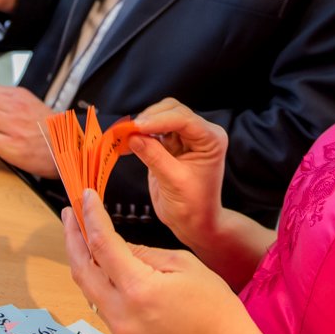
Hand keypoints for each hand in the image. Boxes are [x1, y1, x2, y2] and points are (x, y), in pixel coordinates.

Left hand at [63, 192, 271, 333]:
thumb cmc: (216, 310)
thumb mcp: (184, 265)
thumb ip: (146, 253)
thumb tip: (121, 245)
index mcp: (139, 290)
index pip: (103, 245)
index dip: (91, 217)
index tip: (85, 197)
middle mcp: (121, 313)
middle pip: (82, 269)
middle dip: (73, 237)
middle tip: (71, 212)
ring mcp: (120, 329)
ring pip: (88, 288)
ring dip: (82, 258)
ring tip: (81, 232)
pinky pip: (101, 302)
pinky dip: (96, 278)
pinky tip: (101, 262)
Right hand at [130, 98, 228, 245]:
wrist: (193, 223)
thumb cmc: (193, 207)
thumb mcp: (174, 181)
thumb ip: (154, 156)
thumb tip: (133, 136)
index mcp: (211, 139)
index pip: (184, 119)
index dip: (158, 120)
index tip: (137, 127)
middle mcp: (200, 134)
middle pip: (171, 111)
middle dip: (148, 118)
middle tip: (127, 131)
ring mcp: (185, 138)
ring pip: (160, 117)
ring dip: (141, 125)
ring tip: (123, 136)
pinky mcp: (170, 145)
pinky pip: (152, 132)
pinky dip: (138, 135)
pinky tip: (125, 143)